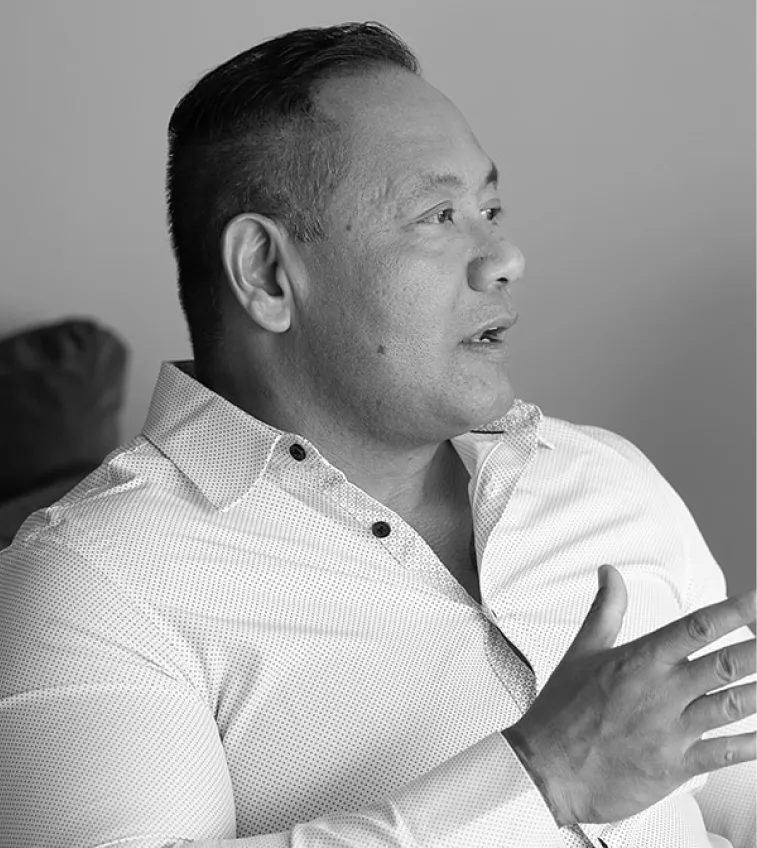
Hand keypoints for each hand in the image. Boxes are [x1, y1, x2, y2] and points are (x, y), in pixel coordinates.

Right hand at [503, 564, 756, 824]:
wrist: (545, 770)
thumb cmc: (561, 711)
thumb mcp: (581, 651)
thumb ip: (605, 609)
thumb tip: (610, 572)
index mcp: (640, 660)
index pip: (697, 627)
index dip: (735, 611)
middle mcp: (660, 692)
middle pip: (726, 665)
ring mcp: (670, 730)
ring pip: (733, 706)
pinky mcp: (674, 767)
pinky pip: (724, 753)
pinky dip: (752, 744)